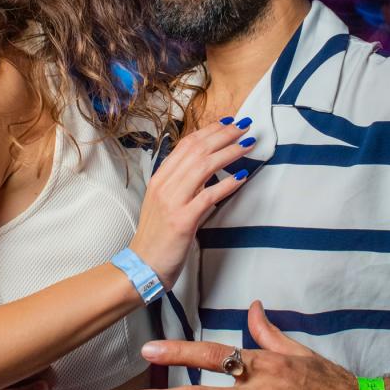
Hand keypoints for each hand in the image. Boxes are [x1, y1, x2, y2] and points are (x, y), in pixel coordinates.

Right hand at [130, 119, 252, 289]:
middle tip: (244, 127)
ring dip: (229, 152)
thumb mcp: (165, 204)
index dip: (208, 130)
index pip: (185, 144)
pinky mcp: (182, 221)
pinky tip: (242, 177)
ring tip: (248, 145)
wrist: (142, 266)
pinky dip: (227, 184)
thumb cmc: (157, 237)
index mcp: (159, 178)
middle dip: (223, 135)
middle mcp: (164, 185)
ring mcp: (172, 202)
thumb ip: (184, 186)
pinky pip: (209, 196)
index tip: (227, 123)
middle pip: (197, 150)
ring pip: (204, 166)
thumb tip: (209, 173)